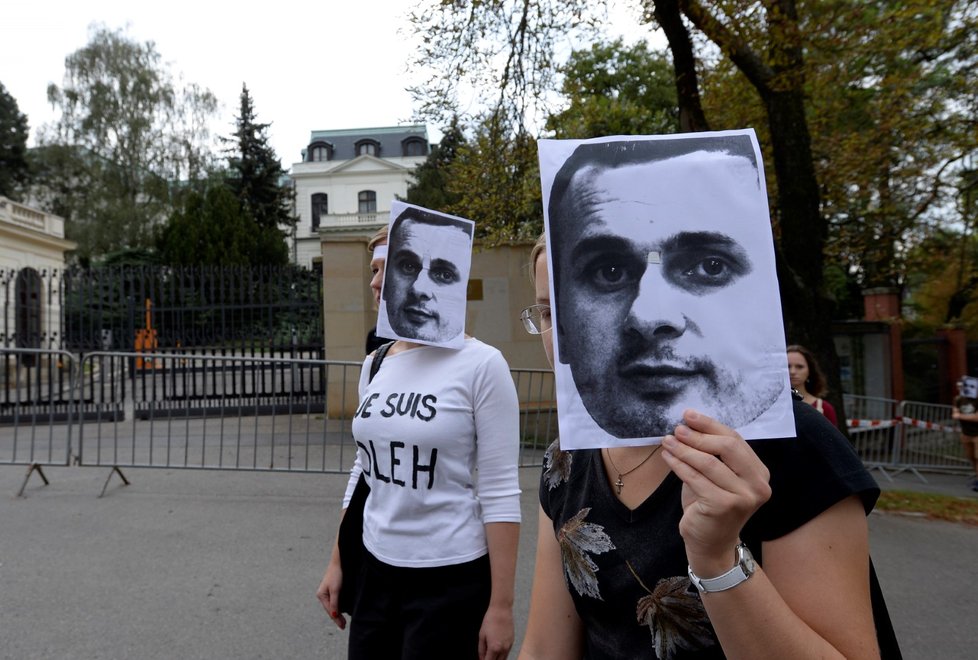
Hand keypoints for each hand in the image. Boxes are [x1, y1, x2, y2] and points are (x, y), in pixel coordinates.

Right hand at [316, 558, 346, 629]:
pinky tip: (344, 609)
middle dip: (337, 617)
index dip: (336, 619)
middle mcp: (323, 595)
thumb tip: (334, 615)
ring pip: (334, 605)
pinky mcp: (333, 589)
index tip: (342, 626)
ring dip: (338, 612)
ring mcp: (328, 592)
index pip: (330, 610)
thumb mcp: (336, 590)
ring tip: (343, 620)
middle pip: (331, 609)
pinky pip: (336, 601)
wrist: (340, 561)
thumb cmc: (337, 574)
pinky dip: (340, 606)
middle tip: (343, 626)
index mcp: (321, 595)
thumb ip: (335, 602)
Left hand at [478, 603, 513, 659]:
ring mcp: (509, 645)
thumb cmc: (490, 620)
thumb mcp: (481, 635)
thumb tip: (481, 658)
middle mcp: (503, 649)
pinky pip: (507, 652)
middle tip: (486, 657)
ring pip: (504, 659)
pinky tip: (497, 649)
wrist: (501, 610)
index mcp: (494, 648)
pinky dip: (502, 654)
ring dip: (497, 659)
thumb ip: (481, 650)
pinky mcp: (512, 641)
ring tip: (491, 654)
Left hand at [660, 409, 770, 575]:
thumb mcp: (716, 476)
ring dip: (684, 448)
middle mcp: (758, 485)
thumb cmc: (710, 506)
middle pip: (727, 447)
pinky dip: (679, 465)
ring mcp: (744, 497)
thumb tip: (688, 423)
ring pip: (709, 462)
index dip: (711, 425)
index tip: (689, 415)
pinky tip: (667, 457)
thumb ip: (711, 453)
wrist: (711, 544)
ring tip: (667, 440)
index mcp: (759, 473)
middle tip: (677, 428)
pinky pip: (696, 478)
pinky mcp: (725, 506)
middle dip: (699, 435)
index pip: (736, 440)